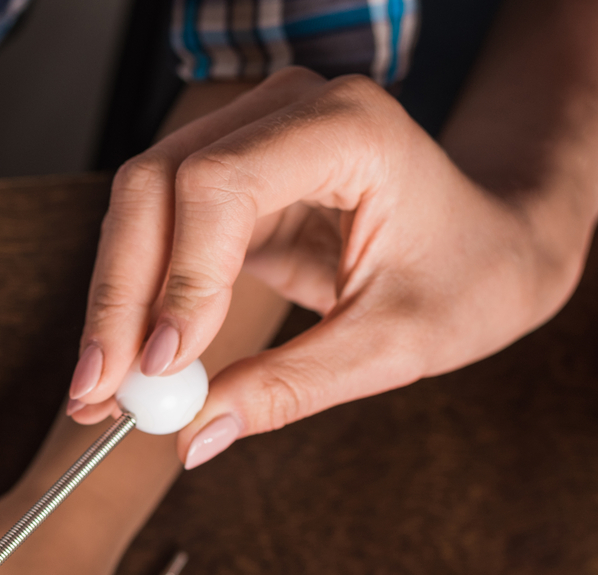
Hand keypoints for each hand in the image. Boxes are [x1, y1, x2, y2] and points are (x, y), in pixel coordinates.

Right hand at [67, 68, 592, 465]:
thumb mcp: (394, 347)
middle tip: (101, 394)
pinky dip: (133, 304)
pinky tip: (124, 368)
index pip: (221, 185)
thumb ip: (290, 388)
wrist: (497, 243)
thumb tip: (194, 438)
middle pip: (158, 186)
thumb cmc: (472, 278)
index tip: (166, 368)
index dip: (181, 277)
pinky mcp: (229, 182)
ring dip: (113, 305)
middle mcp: (285, 112)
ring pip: (138, 209)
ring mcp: (250, 138)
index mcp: (347, 129)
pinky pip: (155, 235)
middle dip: (121, 297)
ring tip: (102, 396)